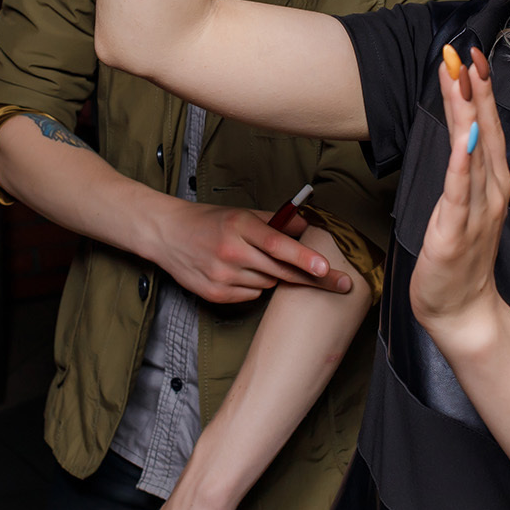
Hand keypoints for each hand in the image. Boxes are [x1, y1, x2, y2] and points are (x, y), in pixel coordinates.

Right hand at [153, 199, 352, 303]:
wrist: (167, 234)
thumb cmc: (210, 221)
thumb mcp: (243, 213)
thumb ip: (277, 222)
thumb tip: (308, 226)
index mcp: (240, 225)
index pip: (277, 244)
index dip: (303, 257)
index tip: (325, 268)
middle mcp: (231, 251)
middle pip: (280, 271)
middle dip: (313, 278)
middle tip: (342, 283)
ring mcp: (222, 275)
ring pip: (268, 284)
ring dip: (271, 276)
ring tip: (253, 261)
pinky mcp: (215, 294)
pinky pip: (251, 296)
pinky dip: (253, 286)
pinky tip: (238, 273)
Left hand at [410, 46, 509, 356]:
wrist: (462, 311)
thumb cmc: (460, 258)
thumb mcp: (463, 204)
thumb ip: (464, 170)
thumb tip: (460, 132)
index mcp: (491, 183)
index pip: (488, 126)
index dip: (481, 90)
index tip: (471, 55)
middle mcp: (490, 191)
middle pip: (485, 131)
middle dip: (475, 90)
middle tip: (466, 52)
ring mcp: (476, 212)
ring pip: (473, 153)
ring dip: (468, 114)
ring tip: (462, 79)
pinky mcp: (456, 232)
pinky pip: (459, 192)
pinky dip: (462, 164)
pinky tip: (463, 138)